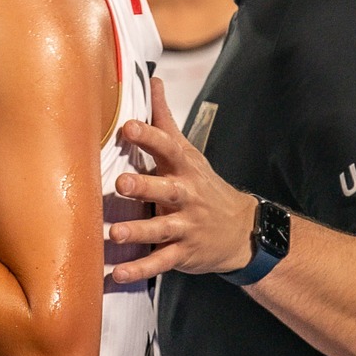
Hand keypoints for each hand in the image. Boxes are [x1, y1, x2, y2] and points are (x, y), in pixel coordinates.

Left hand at [106, 77, 259, 284]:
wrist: (242, 230)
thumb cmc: (202, 184)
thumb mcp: (189, 151)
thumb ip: (165, 119)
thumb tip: (152, 79)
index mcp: (185, 168)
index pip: (168, 147)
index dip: (148, 136)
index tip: (126, 126)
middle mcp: (186, 195)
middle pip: (166, 189)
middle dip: (144, 187)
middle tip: (120, 184)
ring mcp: (186, 226)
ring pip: (161, 229)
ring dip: (137, 232)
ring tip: (113, 233)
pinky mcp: (183, 252)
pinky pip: (160, 262)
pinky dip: (138, 270)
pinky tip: (116, 275)